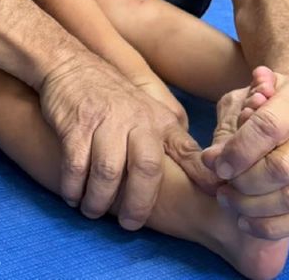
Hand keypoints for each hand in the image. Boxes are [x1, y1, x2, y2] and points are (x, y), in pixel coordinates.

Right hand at [39, 52, 217, 229]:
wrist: (71, 65)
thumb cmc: (111, 97)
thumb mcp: (147, 112)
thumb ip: (169, 141)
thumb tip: (204, 178)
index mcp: (158, 121)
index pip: (186, 151)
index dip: (202, 175)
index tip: (217, 195)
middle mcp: (136, 119)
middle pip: (146, 169)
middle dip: (138, 204)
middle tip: (129, 224)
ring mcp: (105, 120)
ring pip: (108, 172)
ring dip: (99, 200)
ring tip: (92, 210)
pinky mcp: (76, 124)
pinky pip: (76, 165)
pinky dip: (73, 187)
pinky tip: (73, 195)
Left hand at [202, 69, 288, 238]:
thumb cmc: (264, 95)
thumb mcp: (242, 96)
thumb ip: (229, 125)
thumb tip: (213, 159)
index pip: (269, 128)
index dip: (239, 151)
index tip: (216, 165)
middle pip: (284, 169)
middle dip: (245, 183)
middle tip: (221, 187)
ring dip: (254, 208)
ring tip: (228, 202)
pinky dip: (272, 226)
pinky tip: (246, 222)